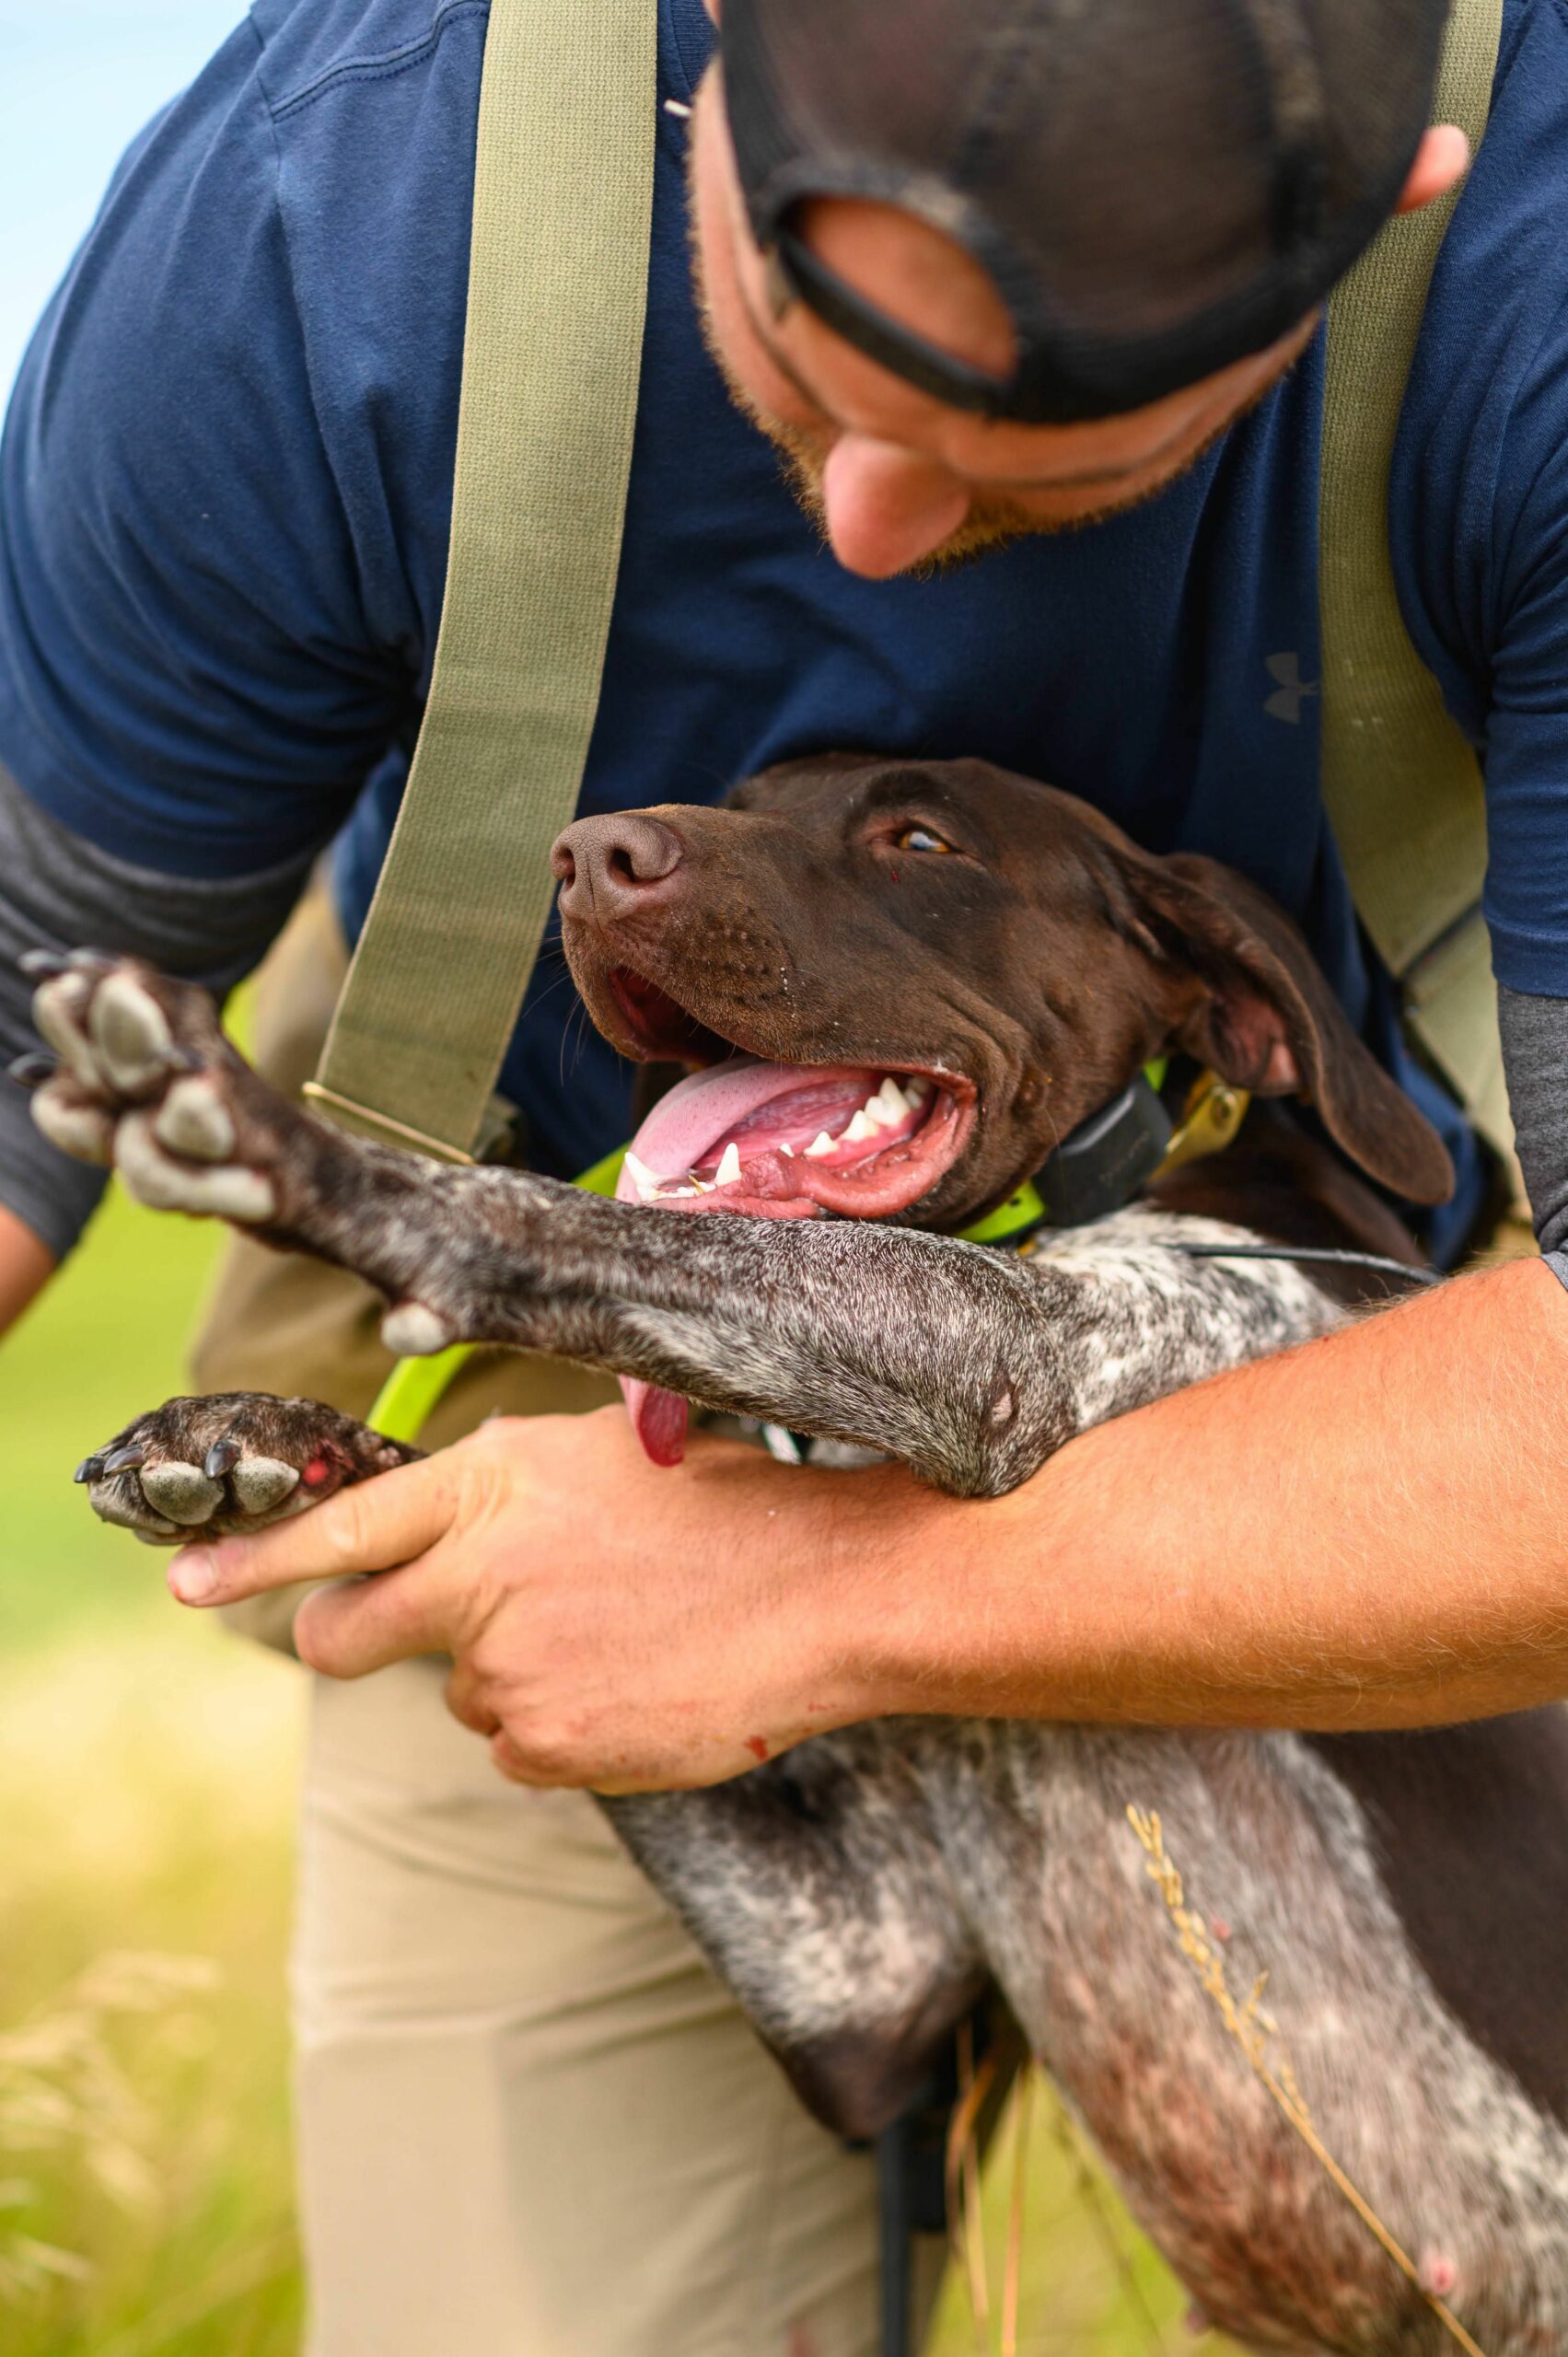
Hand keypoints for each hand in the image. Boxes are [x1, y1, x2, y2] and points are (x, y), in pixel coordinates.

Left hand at [164, 1406, 916, 1790]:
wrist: (834, 1590)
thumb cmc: (732, 1508)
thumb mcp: (602, 1458)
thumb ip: (503, 1496)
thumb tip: (444, 1536)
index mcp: (491, 1486)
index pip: (338, 1524)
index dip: (253, 1560)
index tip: (182, 1582)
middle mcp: (479, 1576)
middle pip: (347, 1634)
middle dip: (345, 1637)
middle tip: (383, 1633)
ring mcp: (508, 1668)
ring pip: (461, 1689)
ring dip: (514, 1672)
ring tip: (621, 1632)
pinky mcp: (546, 1745)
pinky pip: (520, 1743)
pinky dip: (564, 1725)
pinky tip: (638, 1680)